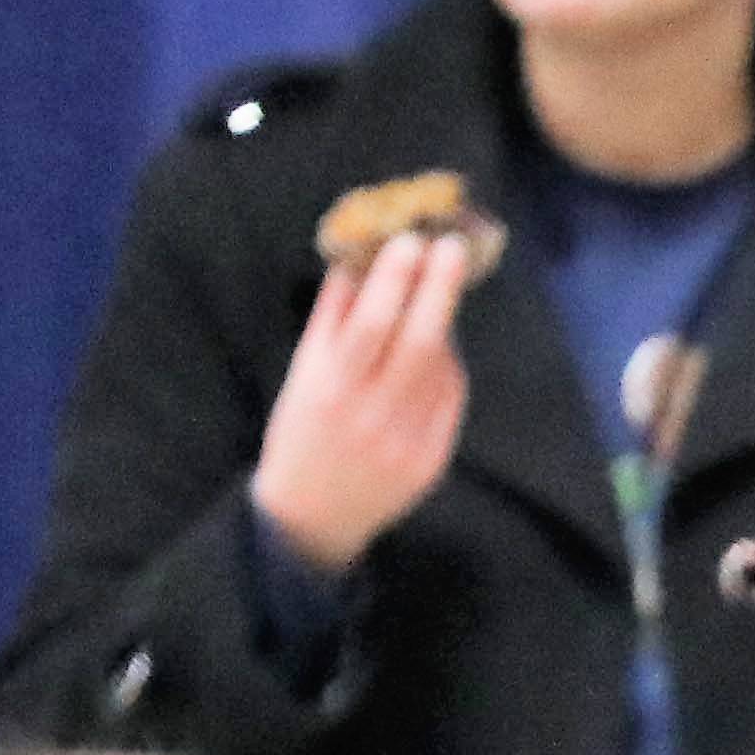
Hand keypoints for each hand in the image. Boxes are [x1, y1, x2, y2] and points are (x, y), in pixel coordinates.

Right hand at [248, 228, 476, 573]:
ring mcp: (407, 443)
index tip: (412, 239)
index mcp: (331, 390)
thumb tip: (358, 260)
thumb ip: (330, 319)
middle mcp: (372, 417)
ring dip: (444, 323)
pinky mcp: (432, 462)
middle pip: (418, 343)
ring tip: (438, 289)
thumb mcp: (302, 374)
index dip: (395, 279)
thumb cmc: (302, 432)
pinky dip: (448, 365)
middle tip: (452, 248)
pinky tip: (439, 343)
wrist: (313, 515)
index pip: (370, 324)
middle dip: (439, 290)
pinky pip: (450, 399)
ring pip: (440, 369)